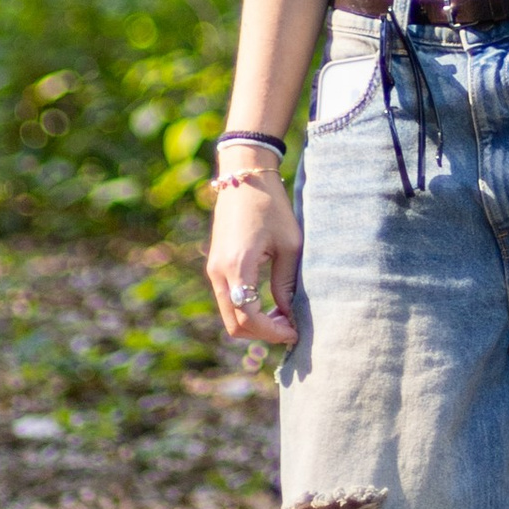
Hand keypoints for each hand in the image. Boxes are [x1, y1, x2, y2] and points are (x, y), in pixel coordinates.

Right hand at [206, 152, 300, 346]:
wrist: (244, 175)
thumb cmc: (271, 205)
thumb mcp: (289, 244)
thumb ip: (285, 282)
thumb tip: (288, 314)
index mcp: (237, 266)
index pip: (248, 318)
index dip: (272, 332)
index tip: (294, 332)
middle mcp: (219, 272)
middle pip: (234, 324)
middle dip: (262, 333)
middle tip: (290, 327)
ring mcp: (213, 269)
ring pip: (229, 314)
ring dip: (254, 322)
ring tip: (284, 315)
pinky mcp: (216, 264)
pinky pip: (228, 299)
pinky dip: (246, 309)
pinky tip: (269, 303)